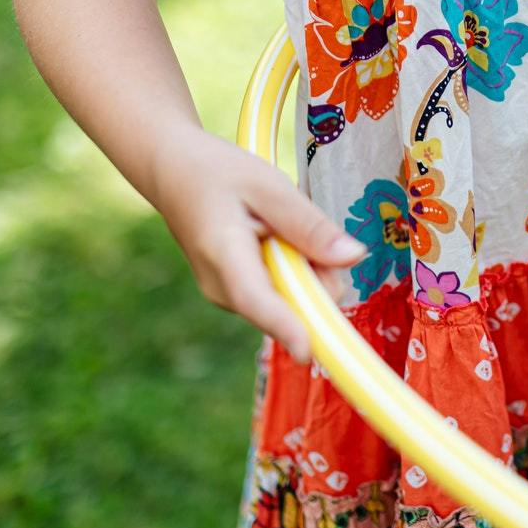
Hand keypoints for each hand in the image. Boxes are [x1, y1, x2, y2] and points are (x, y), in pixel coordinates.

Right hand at [146, 124, 364, 364]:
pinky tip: (273, 237)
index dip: (286, 327)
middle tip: (300, 227)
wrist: (173, 173)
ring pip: (291, 300)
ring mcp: (228, 297)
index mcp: (224, 256)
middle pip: (290, 304)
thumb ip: (309, 224)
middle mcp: (222, 290)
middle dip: (315, 275)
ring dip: (304, 268)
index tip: (309, 354)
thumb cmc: (219, 173)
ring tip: (278, 225)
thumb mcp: (269, 186)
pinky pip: (281, 293)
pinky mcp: (237, 296)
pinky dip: (291, 269)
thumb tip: (355, 257)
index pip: (256, 300)